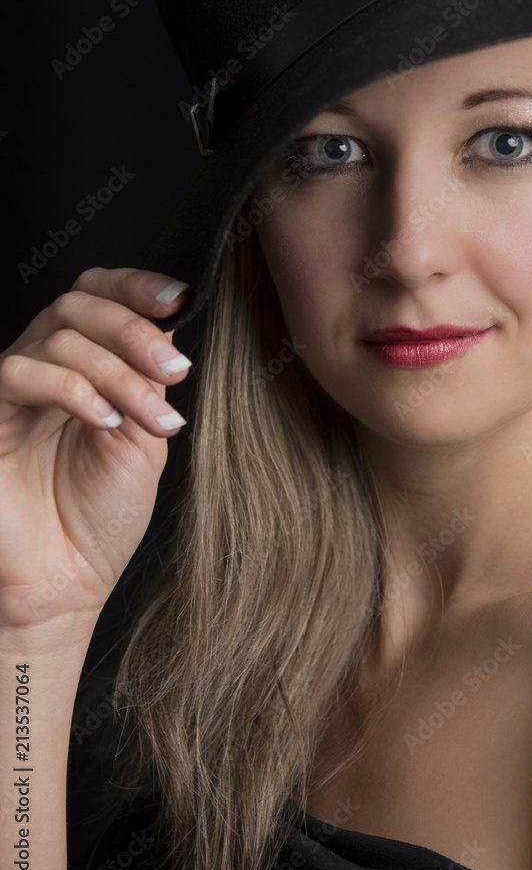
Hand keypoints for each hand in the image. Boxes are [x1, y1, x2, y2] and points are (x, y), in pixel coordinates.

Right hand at [0, 267, 192, 633]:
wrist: (65, 583)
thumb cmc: (99, 520)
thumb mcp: (142, 440)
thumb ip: (147, 384)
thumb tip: (167, 330)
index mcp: (84, 370)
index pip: (97, 298)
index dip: (134, 286)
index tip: (177, 297)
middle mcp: (45, 370)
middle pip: (78, 304)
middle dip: (135, 331)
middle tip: (175, 371)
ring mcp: (14, 391)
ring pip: (60, 336)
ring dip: (119, 373)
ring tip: (151, 421)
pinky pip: (22, 372)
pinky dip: (73, 389)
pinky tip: (104, 420)